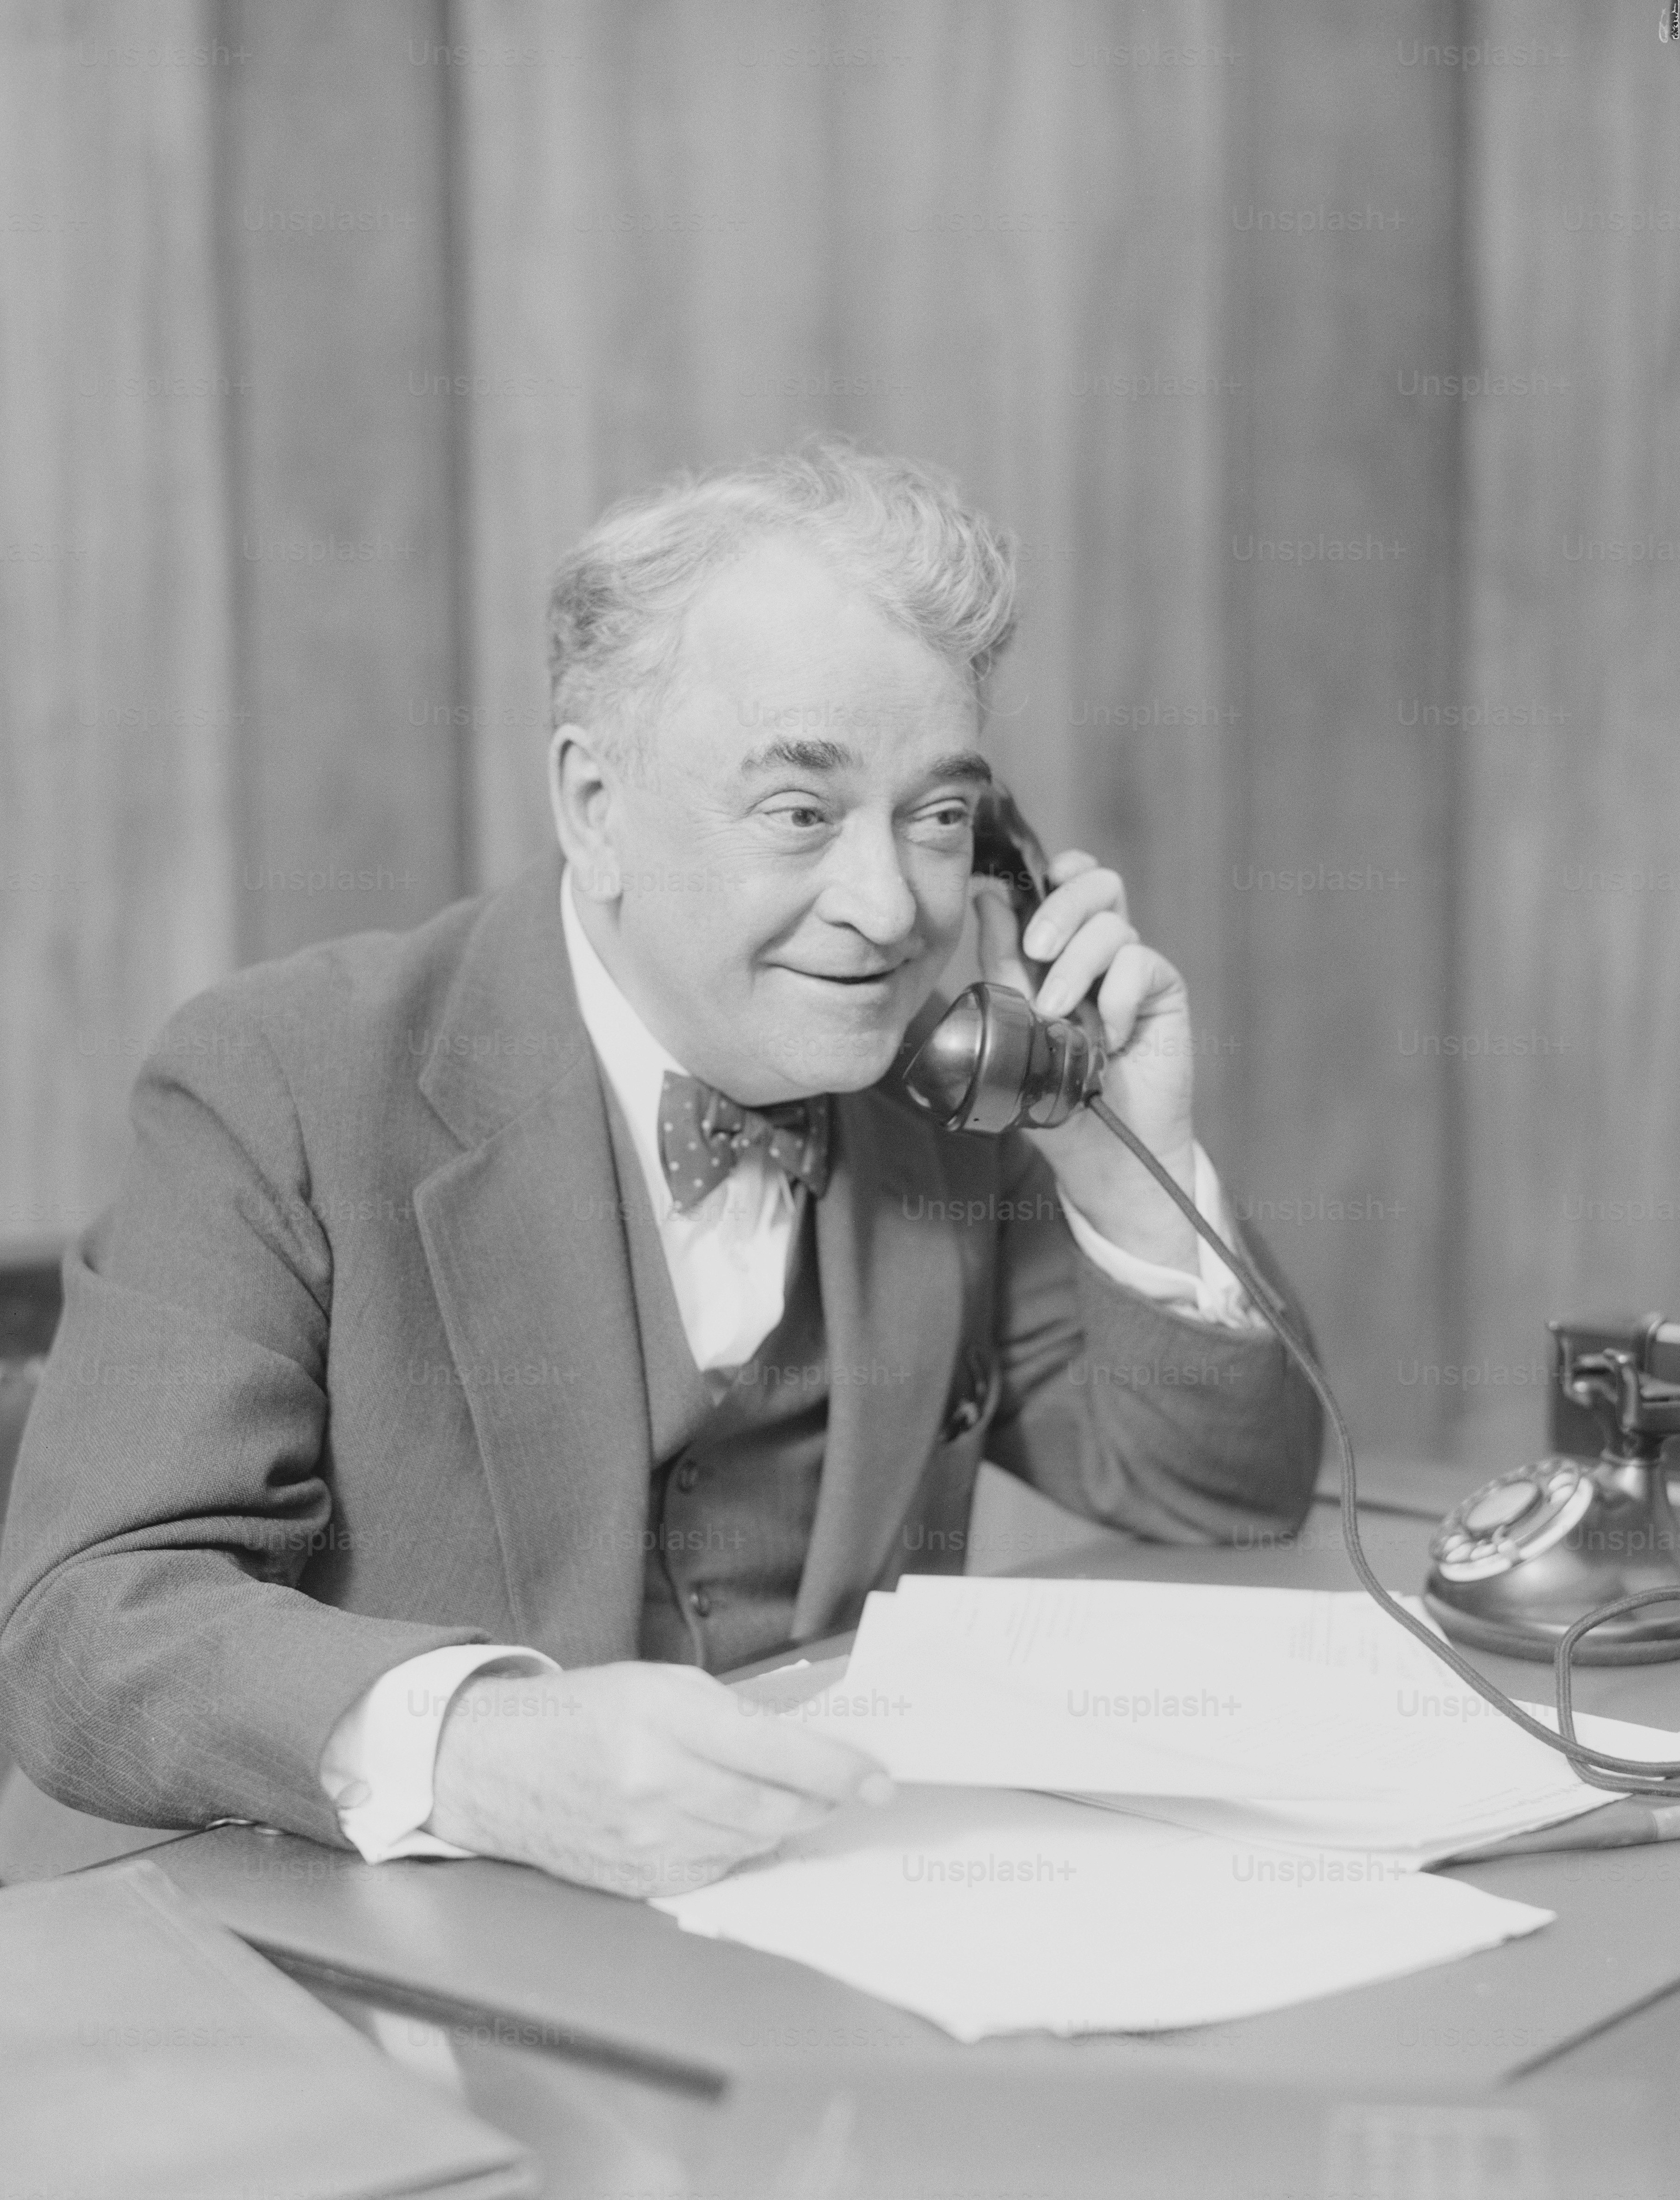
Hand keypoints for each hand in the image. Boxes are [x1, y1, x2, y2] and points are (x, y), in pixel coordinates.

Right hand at [425, 1660, 892, 1897]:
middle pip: (775, 1809)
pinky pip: (718, 1870)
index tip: (880, 1775)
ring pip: (754, 1843)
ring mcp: (646, 1843)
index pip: (776, 1753)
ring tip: (789, 1798)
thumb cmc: (587, 1712)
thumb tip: (808, 1749)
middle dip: (825, 1801)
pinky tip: (729, 1821)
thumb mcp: (663, 1684)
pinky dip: (739, 1847)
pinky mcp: (639, 1882)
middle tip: (848, 1787)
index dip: (838, 1768)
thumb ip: (735, 1717)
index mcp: (664, 1721)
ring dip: (785, 1822)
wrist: (499, 1766)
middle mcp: (656, 1787)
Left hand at [973, 852, 1198, 1270]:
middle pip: (1098, 884)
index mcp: (1063, 948)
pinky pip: (1139, 964)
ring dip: (1077, 965)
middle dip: (1061, 907)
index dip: (1059, 871)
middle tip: (1036, 950)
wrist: (1100, 1149)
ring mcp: (1134, 970)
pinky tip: (1108, 1038)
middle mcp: (1102, 951)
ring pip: (1113, 924)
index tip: (1035, 883)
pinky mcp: (1163, 993)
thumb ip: (1003, 959)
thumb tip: (988, 895)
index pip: (1069, 882)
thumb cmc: (1051, 1090)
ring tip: (1057, 1015)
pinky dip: (1115, 997)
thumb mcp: (1014, 1020)